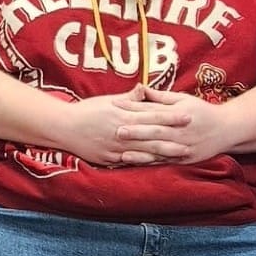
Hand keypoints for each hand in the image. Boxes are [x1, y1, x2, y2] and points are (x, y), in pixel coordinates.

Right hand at [59, 89, 198, 166]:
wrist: (62, 127)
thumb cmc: (86, 111)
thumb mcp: (107, 100)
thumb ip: (128, 98)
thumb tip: (144, 89)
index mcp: (123, 115)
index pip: (152, 116)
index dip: (171, 117)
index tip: (188, 116)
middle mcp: (121, 132)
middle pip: (152, 136)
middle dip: (174, 138)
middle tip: (193, 139)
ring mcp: (115, 148)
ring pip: (144, 152)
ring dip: (164, 154)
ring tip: (181, 154)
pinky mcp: (108, 159)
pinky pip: (130, 162)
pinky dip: (145, 164)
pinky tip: (158, 165)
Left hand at [111, 84, 235, 164]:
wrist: (227, 129)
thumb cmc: (202, 111)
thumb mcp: (183, 99)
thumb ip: (161, 96)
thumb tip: (140, 87)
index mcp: (178, 114)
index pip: (152, 110)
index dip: (133, 108)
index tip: (116, 105)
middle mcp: (180, 131)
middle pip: (155, 131)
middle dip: (136, 132)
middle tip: (117, 131)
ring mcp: (182, 147)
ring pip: (159, 150)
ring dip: (140, 153)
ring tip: (122, 154)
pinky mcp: (184, 160)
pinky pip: (164, 162)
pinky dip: (149, 164)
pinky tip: (136, 164)